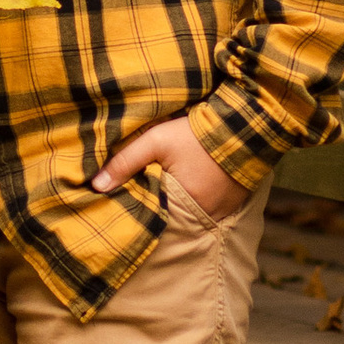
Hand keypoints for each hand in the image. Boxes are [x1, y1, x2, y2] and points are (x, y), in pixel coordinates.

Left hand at [94, 117, 245, 217]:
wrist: (247, 123)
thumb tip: (96, 186)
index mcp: (183, 203)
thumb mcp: (157, 140)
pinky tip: (193, 188)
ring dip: (181, 207)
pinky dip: (200, 201)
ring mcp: (222, 211)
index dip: (141, 212)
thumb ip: (125, 161)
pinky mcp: (234, 203)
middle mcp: (204, 214)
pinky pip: (210, 209)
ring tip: (168, 195)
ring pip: (192, 215)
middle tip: (147, 201)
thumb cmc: (197, 133)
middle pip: (173, 219)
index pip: (153, 219)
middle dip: (160, 212)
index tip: (126, 209)